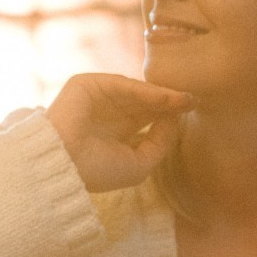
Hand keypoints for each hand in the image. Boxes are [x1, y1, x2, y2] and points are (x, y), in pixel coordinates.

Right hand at [47, 73, 192, 191]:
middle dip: (169, 102)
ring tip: (186, 99)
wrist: (63, 165)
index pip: (147, 118)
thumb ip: (160, 143)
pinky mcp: (89, 85)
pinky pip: (124, 85)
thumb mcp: (140, 165)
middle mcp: (107, 113)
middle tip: (193, 100)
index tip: (191, 111)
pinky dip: (146, 91)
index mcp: (115, 134)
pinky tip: (167, 97)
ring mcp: (98, 97)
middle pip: (145, 103)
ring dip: (162, 95)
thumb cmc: (98, 171)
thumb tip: (176, 118)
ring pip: (137, 92)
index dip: (168, 115)